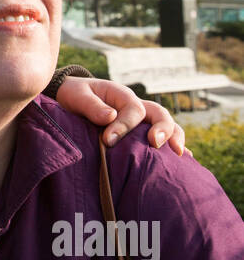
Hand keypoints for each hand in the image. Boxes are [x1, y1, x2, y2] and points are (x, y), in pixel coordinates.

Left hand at [55, 76, 190, 155]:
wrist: (74, 99)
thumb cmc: (76, 96)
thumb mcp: (78, 96)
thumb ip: (91, 105)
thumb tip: (110, 117)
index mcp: (122, 96)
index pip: (133, 109)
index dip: (124, 125)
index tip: (108, 140)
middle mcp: (137, 107)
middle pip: (159, 114)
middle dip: (162, 129)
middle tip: (155, 143)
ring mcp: (142, 121)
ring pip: (167, 126)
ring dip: (174, 138)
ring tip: (179, 155)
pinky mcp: (141, 134)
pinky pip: (163, 139)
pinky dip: (173, 149)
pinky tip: (184, 164)